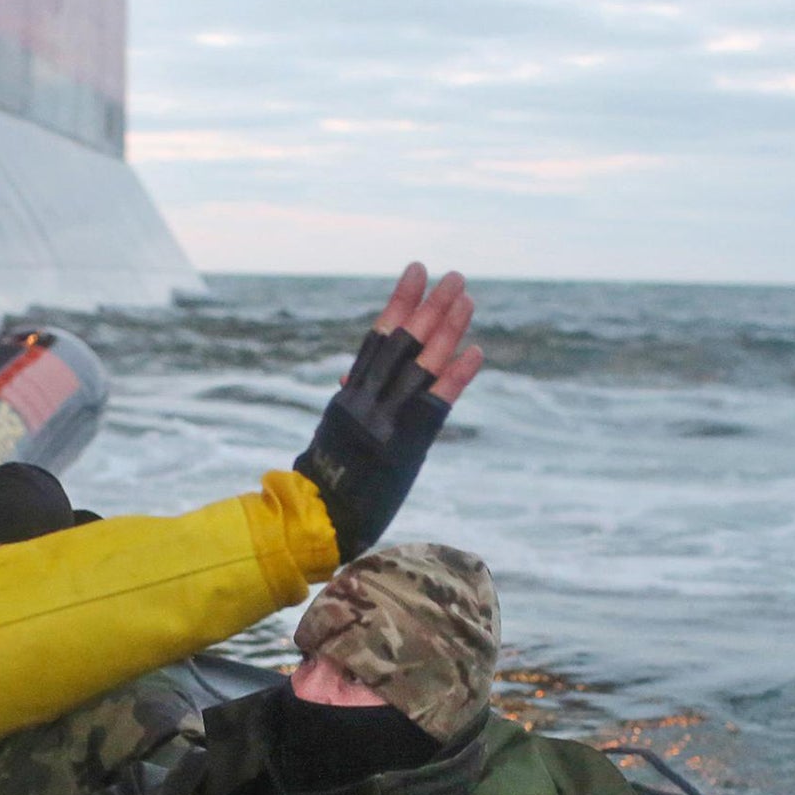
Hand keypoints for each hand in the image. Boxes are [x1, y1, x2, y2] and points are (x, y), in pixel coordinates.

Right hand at [295, 263, 482, 559]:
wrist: (318, 521)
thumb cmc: (324, 483)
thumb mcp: (333, 435)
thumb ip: (349, 402)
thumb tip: (350, 373)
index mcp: (350, 397)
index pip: (378, 340)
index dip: (399, 304)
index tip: (417, 273)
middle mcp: (366, 402)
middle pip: (404, 344)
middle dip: (430, 308)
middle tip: (454, 277)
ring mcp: (385, 422)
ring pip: (421, 366)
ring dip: (447, 330)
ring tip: (468, 300)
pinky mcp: (404, 447)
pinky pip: (434, 406)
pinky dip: (456, 379)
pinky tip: (476, 352)